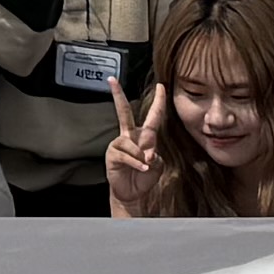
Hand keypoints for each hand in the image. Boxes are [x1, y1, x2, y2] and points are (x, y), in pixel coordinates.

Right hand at [100, 74, 170, 215]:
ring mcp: (120, 143)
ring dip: (142, 158)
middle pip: (124, 112)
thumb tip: (146, 153)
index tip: (161, 86)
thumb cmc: (145, 176)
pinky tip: (140, 169)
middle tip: (111, 80)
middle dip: (118, 95)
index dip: (158, 101)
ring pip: (133, 144)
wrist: (133, 193)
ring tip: (143, 168)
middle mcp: (130, 135)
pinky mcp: (112, 154)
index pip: (153, 116)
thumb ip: (155, 155)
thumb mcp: (157, 165)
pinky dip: (136, 164)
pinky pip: (127, 155)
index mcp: (144, 135)